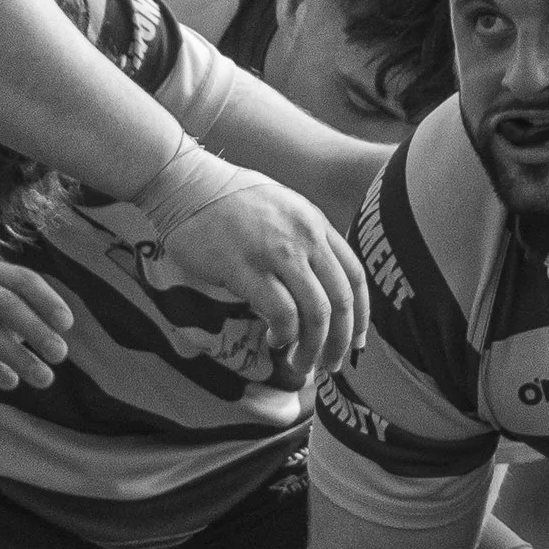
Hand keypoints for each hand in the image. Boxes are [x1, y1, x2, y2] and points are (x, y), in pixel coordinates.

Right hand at [0, 259, 74, 390]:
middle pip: (7, 304)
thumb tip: (57, 336)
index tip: (66, 325)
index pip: (23, 279)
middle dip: (37, 331)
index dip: (48, 300)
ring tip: (42, 378)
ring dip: (19, 357)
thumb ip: (20, 316)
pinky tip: (9, 381)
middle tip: (60, 355)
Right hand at [158, 176, 366, 380]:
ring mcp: (276, 252)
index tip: (357, 342)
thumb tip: (317, 283)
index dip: (362, 315)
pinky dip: (284, 334)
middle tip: (332, 365)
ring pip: (316, 312)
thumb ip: (304, 240)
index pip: (355, 276)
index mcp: (315, 223)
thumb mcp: (283, 208)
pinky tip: (274, 340)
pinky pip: (281, 312)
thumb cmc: (229, 198)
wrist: (187, 184)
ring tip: (301, 364)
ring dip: (313, 347)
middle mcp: (304, 237)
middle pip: (341, 300)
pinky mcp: (245, 268)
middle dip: (341, 341)